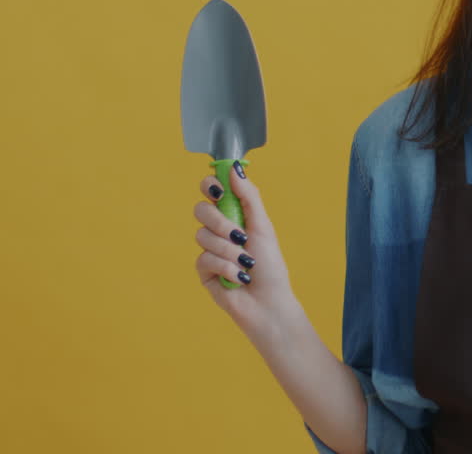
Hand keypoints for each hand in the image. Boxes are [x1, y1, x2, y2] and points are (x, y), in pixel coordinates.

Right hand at [193, 162, 299, 342]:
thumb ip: (249, 197)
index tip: (219, 191)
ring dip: (229, 250)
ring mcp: (209, 250)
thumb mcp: (263, 226)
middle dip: (220, 222)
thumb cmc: (270, 265)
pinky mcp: (203, 271)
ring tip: (246, 262)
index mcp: (233, 215)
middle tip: (239, 235)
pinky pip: (204, 259)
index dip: (210, 185)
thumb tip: (234, 168)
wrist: (268, 303)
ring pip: (202, 236)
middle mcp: (218, 230)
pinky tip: (240, 277)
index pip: (212, 191)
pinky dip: (226, 268)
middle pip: (201, 210)